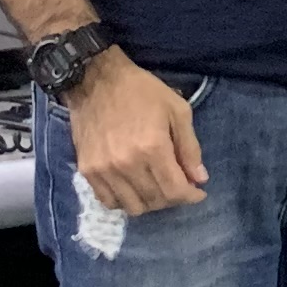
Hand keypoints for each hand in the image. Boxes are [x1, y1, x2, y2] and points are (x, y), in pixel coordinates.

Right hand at [65, 50, 204, 215]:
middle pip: (156, 201)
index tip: (198, 192)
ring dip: (150, 202)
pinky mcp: (87, 170)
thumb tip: (200, 179)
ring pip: (133, 206)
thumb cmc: (141, 91)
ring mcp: (104, 170)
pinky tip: (133, 188)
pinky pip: (108, 201)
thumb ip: (190, 147)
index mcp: (152, 148)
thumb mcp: (177, 110)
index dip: (191, 196)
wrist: (95, 80)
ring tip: (156, 187)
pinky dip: (124, 201)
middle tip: (178, 185)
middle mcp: (127, 164)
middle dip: (173, 199)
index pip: (175, 191)